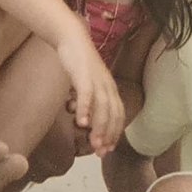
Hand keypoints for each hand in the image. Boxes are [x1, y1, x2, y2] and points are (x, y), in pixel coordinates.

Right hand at [57, 33, 124, 155]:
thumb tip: (87, 122)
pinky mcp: (84, 75)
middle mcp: (108, 86)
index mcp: (111, 89)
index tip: (108, 149)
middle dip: (109, 135)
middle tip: (101, 152)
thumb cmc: (80, 65)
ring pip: (102, 108)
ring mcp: (97, 80)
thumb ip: (91, 102)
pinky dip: (85, 110)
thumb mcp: (89, 84)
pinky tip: (80, 123)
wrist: (73, 39)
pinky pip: (86, 94)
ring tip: (94, 143)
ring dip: (99, 127)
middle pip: (113, 114)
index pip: (118, 115)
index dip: (115, 133)